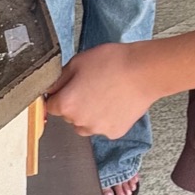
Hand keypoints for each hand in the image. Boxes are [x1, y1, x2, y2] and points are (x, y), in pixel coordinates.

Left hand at [46, 44, 160, 140]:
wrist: (144, 72)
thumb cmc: (113, 63)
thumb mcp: (77, 62)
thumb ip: (59, 79)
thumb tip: (50, 90)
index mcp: (67, 104)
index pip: (51, 105)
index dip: (59, 94)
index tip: (68, 87)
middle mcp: (79, 122)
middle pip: (68, 116)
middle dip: (74, 103)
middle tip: (90, 86)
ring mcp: (98, 129)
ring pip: (85, 124)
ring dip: (88, 114)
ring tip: (104, 94)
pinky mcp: (114, 132)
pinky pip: (103, 127)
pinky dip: (106, 118)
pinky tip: (115, 102)